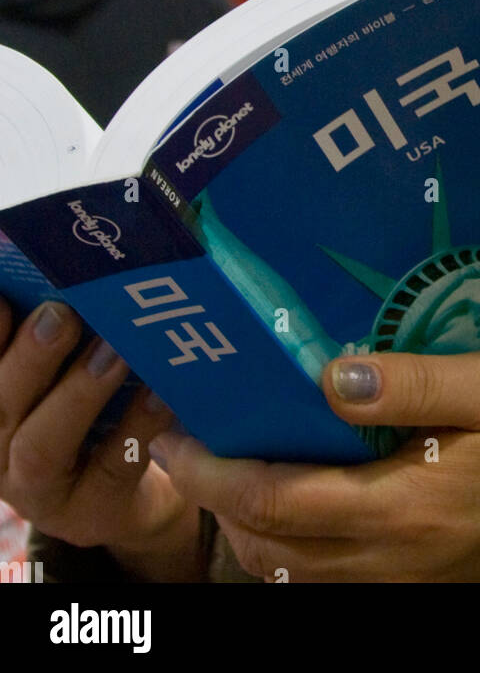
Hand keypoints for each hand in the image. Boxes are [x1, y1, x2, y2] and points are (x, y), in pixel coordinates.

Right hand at [0, 295, 197, 562]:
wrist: (124, 491)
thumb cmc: (88, 409)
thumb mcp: (59, 373)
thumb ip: (53, 330)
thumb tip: (76, 269)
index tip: (3, 297)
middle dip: (28, 357)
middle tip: (60, 315)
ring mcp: (37, 490)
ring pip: (41, 444)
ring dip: (78, 393)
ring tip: (115, 352)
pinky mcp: (87, 513)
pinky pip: (110, 468)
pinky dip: (136, 426)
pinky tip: (160, 392)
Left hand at [149, 350, 479, 582]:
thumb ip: (412, 381)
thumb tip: (328, 375)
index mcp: (409, 508)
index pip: (277, 504)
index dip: (214, 475)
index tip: (175, 439)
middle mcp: (400, 561)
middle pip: (272, 553)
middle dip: (217, 505)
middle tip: (193, 448)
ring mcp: (414, 584)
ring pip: (298, 579)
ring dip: (251, 534)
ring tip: (233, 472)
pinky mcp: (431, 587)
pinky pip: (336, 587)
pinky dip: (296, 556)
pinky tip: (297, 509)